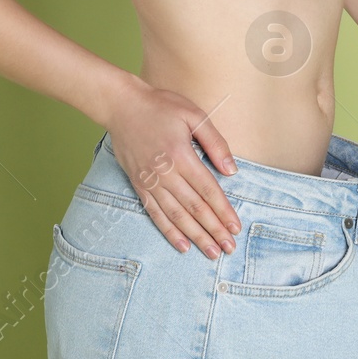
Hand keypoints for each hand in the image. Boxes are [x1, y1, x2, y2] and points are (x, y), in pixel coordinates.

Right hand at [102, 80, 242, 258]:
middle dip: (213, 230)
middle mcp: (165, 173)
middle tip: (229, 248)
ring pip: (176, 216)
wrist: (122, 106)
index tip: (235, 227)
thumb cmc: (161, 107)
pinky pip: (155, 214)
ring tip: (211, 252)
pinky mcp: (138, 185)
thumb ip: (215, 142)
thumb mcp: (194, 115)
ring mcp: (150, 181)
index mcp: (181, 155)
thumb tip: (232, 170)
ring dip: (195, 236)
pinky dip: (169, 232)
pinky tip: (182, 245)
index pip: (207, 190)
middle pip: (194, 207)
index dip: (223, 211)